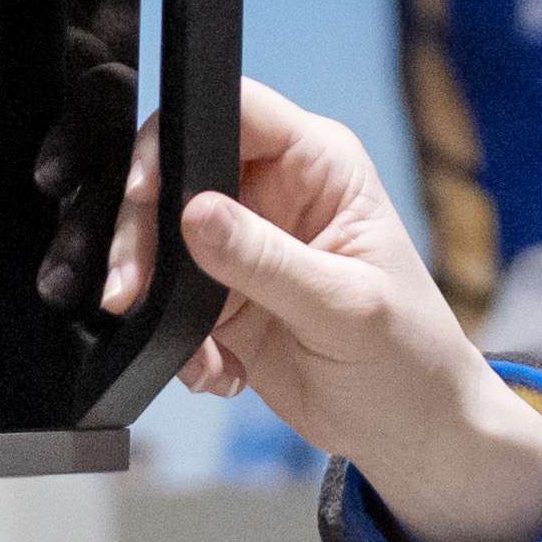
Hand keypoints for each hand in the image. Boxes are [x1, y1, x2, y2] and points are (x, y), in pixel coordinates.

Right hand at [116, 83, 541, 541]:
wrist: (410, 430)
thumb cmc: (410, 356)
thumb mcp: (345, 307)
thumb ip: (268, 261)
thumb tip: (194, 214)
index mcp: (320, 165)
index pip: (237, 110)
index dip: (178, 138)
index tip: (145, 193)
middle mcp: (276, 192)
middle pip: (179, 171)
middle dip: (143, 231)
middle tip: (130, 287)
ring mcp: (245, 245)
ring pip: (160, 240)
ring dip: (151, 294)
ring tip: (193, 353)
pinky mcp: (223, 297)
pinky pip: (167, 300)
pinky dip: (175, 340)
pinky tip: (215, 371)